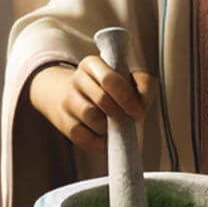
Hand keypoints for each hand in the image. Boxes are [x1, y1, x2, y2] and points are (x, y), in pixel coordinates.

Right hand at [29, 59, 154, 154]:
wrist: (77, 97)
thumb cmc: (111, 89)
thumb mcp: (128, 78)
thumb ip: (142, 84)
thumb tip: (142, 102)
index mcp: (92, 64)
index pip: (109, 79)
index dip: (126, 98)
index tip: (138, 111)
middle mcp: (77, 80)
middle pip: (101, 99)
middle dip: (120, 113)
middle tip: (130, 120)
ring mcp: (68, 102)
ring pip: (92, 118)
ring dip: (109, 126)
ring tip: (115, 126)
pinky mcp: (65, 123)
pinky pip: (83, 137)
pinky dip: (99, 142)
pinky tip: (106, 137)